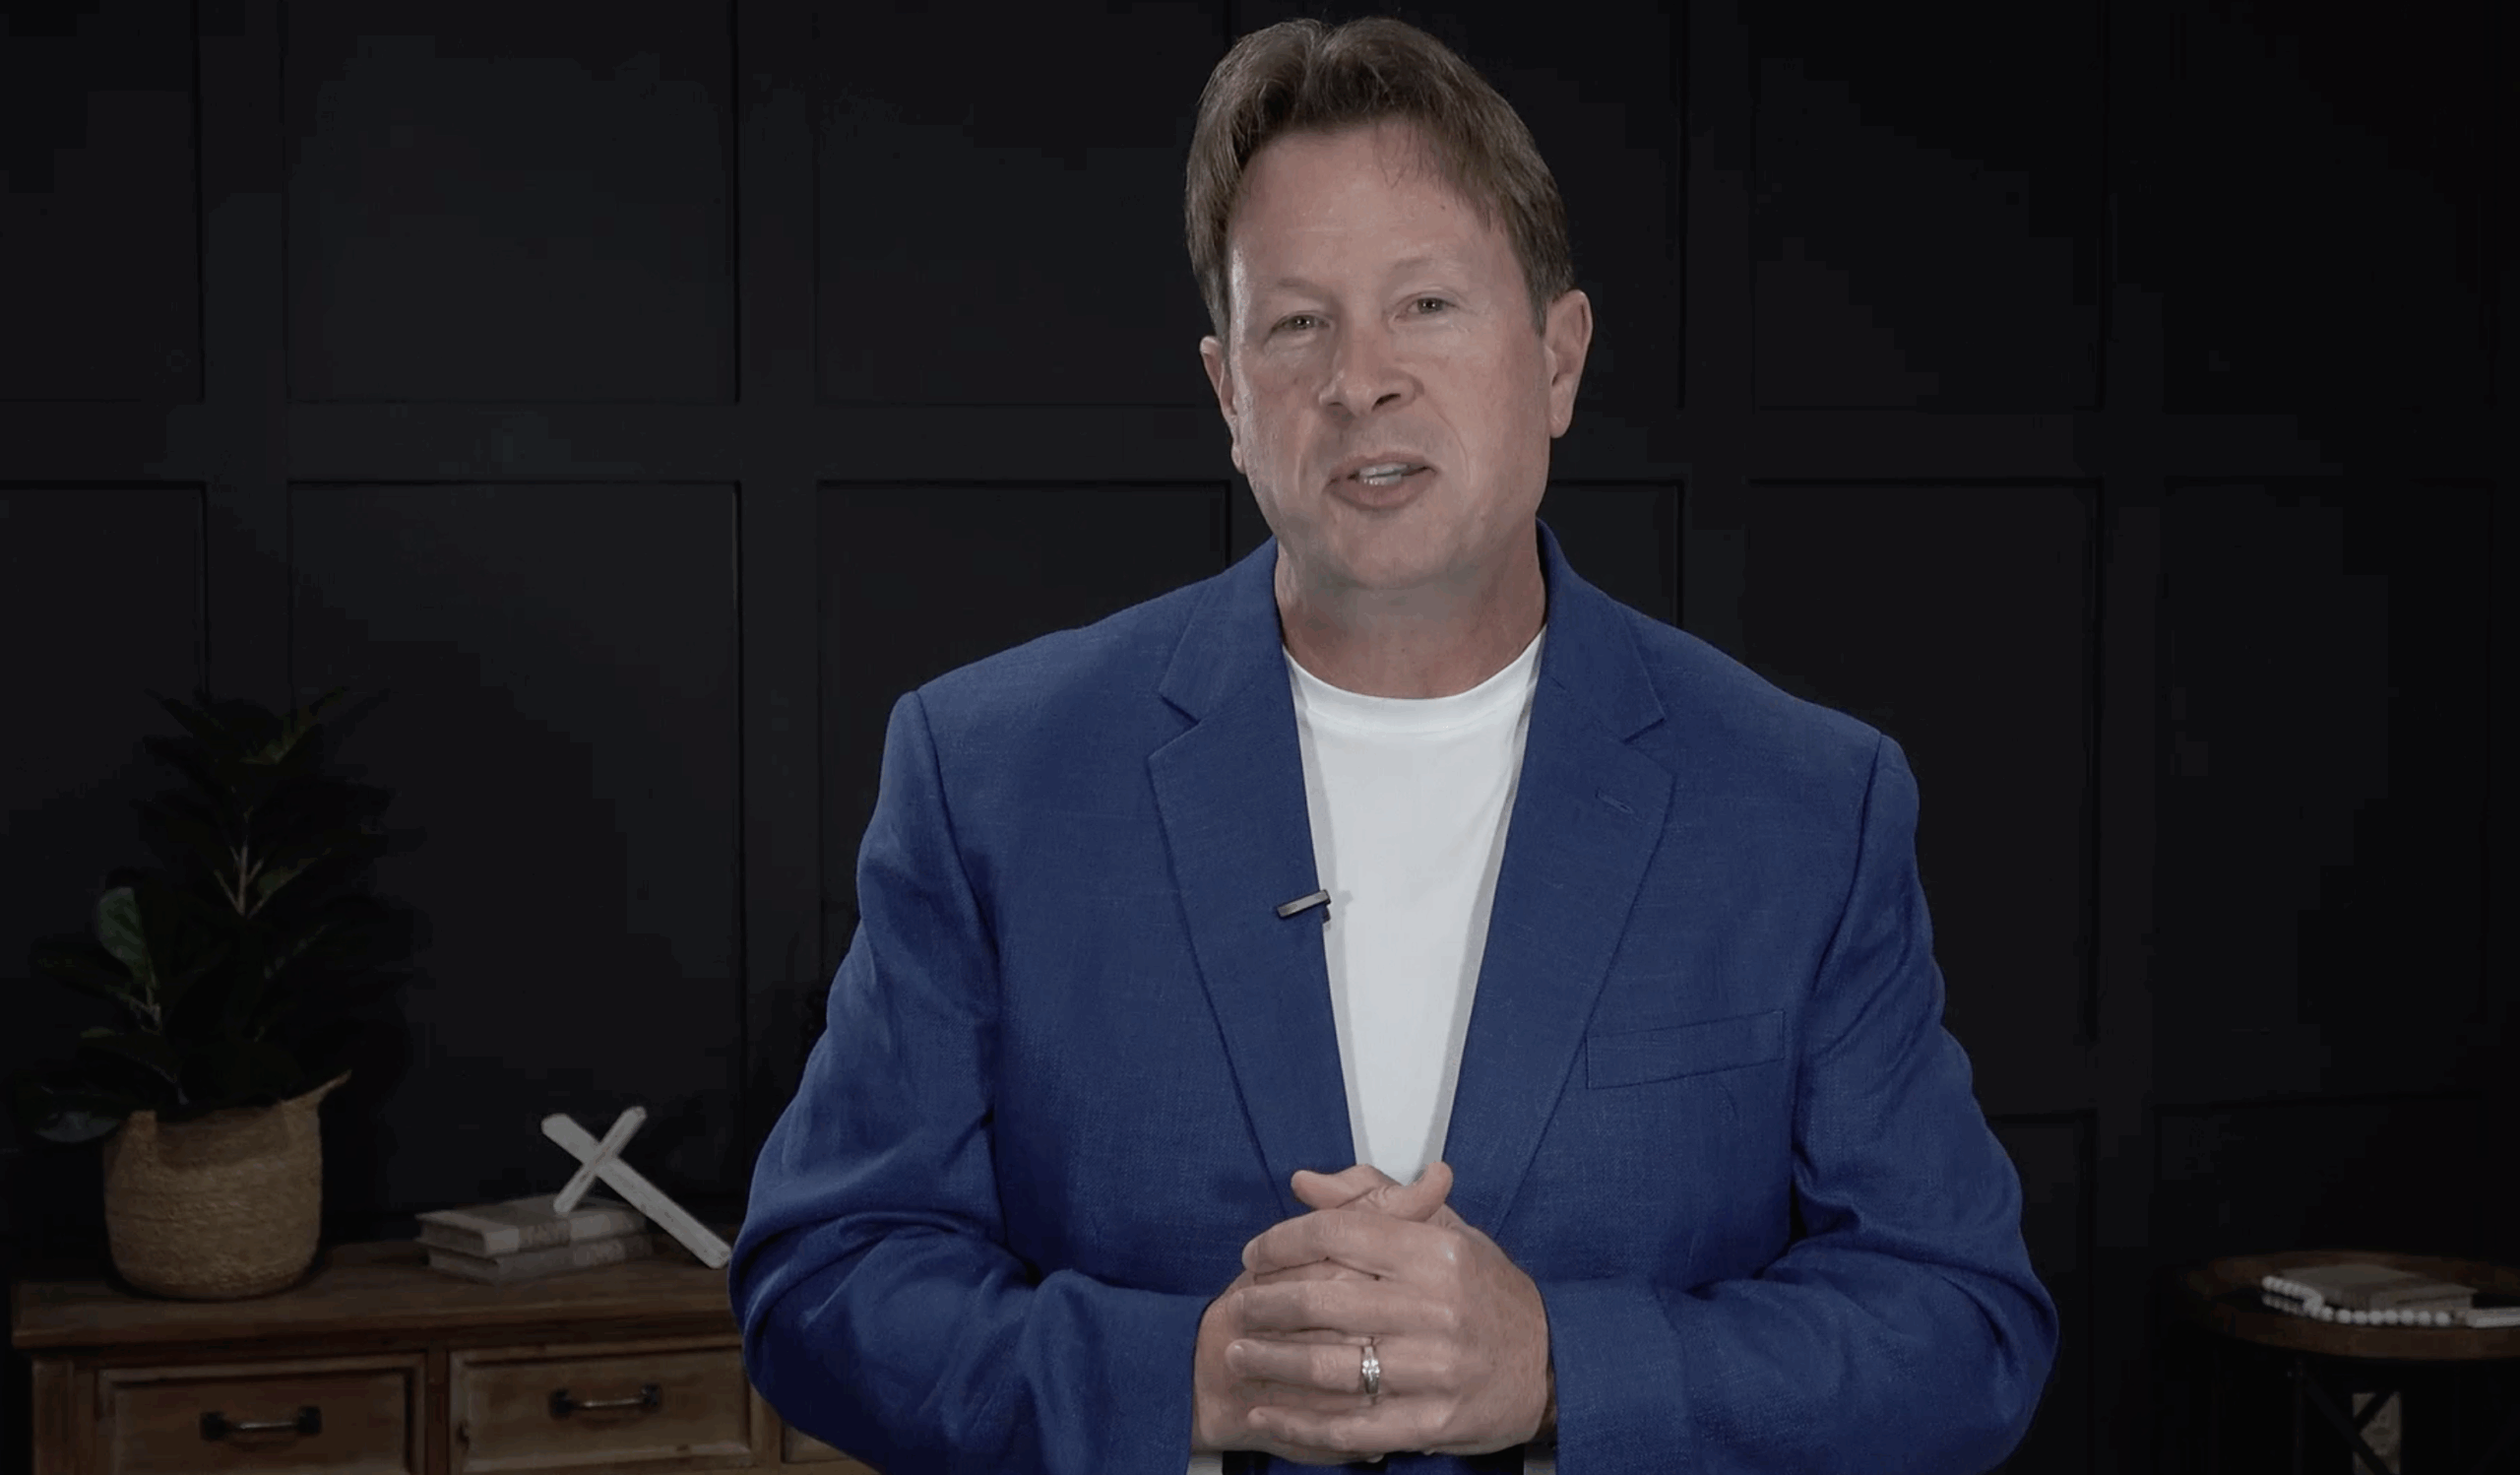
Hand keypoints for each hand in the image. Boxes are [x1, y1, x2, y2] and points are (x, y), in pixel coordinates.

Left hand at [1235, 1160, 1550, 1460]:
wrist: (1552, 1365)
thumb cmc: (1490, 1294)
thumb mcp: (1447, 1232)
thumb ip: (1374, 1201)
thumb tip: (1305, 1183)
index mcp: (1437, 1253)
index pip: (1339, 1234)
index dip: (1283, 1242)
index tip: (1254, 1253)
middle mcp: (1437, 1308)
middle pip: (1324, 1300)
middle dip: (1266, 1304)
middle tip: (1238, 1306)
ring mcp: (1435, 1369)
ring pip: (1331, 1365)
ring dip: (1273, 1362)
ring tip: (1238, 1354)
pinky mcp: (1433, 1421)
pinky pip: (1353, 1426)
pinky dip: (1302, 1424)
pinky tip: (1268, 1414)